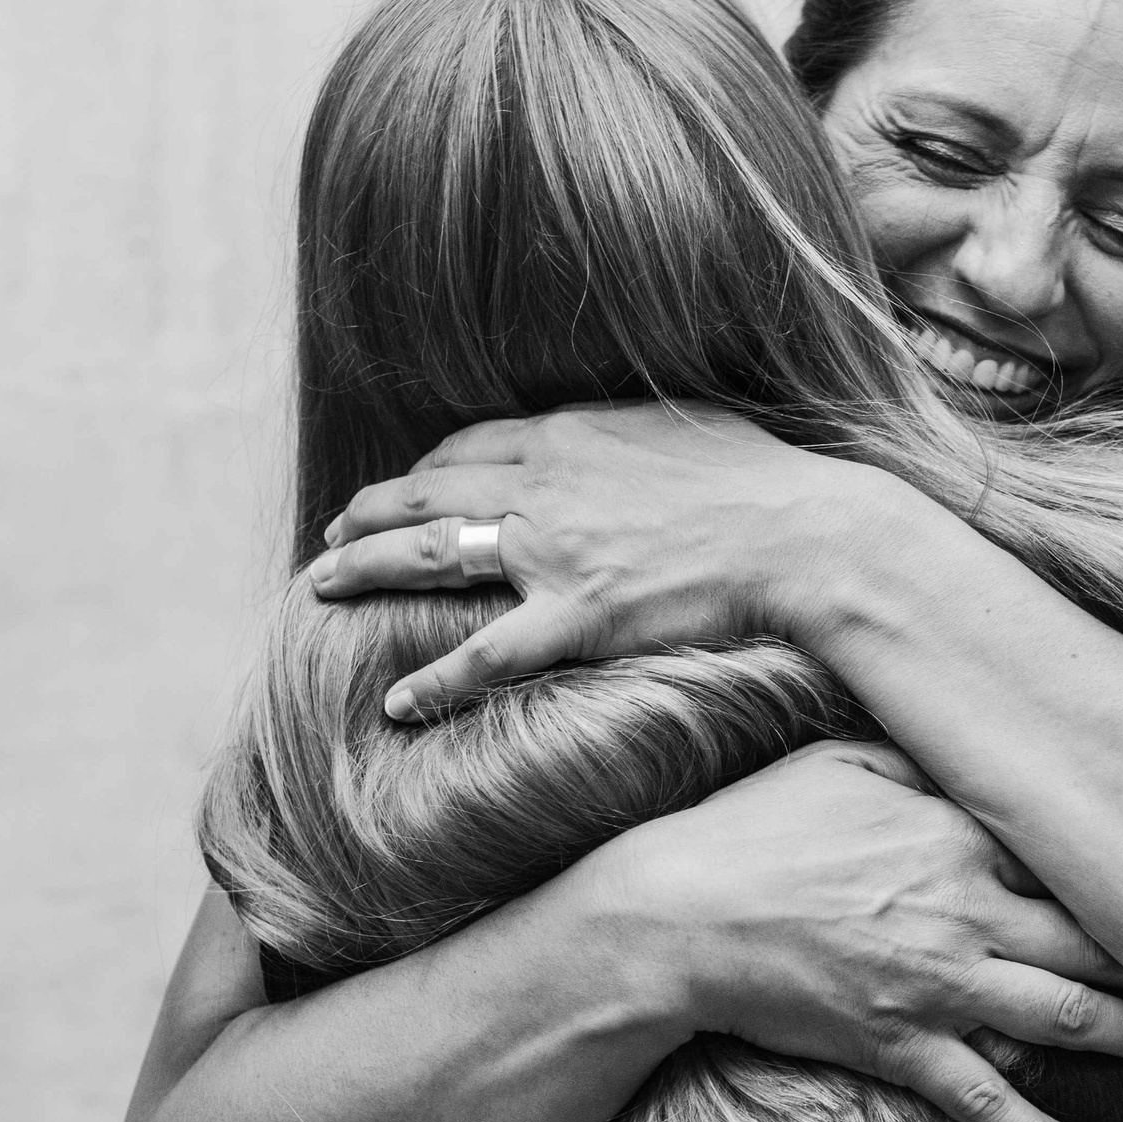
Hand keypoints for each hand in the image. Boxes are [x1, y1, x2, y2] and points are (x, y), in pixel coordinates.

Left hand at [310, 403, 904, 718]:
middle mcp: (544, 485)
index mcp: (569, 433)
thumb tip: (611, 431)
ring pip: (432, 557)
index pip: (465, 447)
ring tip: (322, 587)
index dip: (420, 470)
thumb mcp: (684, 421)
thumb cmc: (759, 477)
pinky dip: (435, 680)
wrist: (801, 533)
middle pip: (426, 494)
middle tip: (331, 537)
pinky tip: (398, 700)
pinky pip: (487, 655)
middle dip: (366, 514)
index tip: (400, 490)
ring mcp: (555, 553)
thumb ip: (627, 428)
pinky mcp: (578, 618)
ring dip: (366, 569)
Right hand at [601, 737, 1122, 1121]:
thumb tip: (977, 740)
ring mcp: (937, 984)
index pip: (1072, 853)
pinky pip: (982, 1099)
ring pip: (1062, 1016)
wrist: (677, 915)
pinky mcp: (899, 1045)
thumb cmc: (752, 826)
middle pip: (1092, 940)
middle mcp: (965, 909)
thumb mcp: (839, 757)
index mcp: (957, 833)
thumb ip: (920, 753)